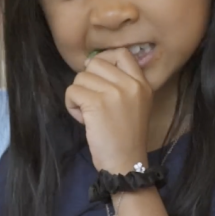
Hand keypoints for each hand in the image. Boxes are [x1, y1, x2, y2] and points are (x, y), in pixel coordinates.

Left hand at [64, 49, 150, 173]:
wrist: (125, 162)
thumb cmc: (127, 137)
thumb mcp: (136, 105)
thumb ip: (122, 83)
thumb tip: (91, 64)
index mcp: (142, 84)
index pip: (122, 53)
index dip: (104, 58)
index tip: (98, 75)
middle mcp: (130, 84)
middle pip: (96, 63)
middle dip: (88, 81)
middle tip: (94, 102)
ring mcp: (114, 92)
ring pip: (81, 77)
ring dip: (79, 95)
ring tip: (90, 114)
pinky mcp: (97, 103)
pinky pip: (72, 91)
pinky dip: (72, 105)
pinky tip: (84, 119)